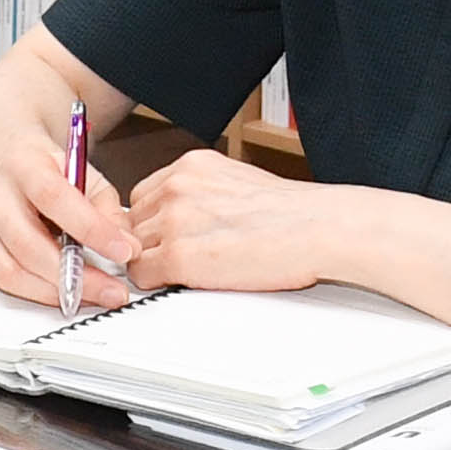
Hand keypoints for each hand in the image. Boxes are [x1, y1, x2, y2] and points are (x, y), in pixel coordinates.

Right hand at [0, 133, 141, 306]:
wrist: (4, 162)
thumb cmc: (45, 170)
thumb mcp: (85, 175)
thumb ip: (108, 209)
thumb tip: (128, 246)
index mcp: (23, 166)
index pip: (54, 199)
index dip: (91, 229)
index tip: (123, 252)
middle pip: (29, 245)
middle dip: (78, 276)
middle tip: (112, 290)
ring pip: (14, 272)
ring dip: (58, 292)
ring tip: (94, 294)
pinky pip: (5, 283)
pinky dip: (38, 294)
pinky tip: (65, 291)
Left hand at [124, 148, 330, 292]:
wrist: (317, 228)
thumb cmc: (292, 213)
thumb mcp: (236, 182)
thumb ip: (201, 194)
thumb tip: (185, 216)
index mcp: (191, 165)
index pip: (144, 195)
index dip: (154, 221)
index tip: (166, 236)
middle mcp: (177, 187)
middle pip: (133, 222)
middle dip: (151, 241)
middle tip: (180, 257)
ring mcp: (174, 220)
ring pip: (134, 249)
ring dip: (154, 263)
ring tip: (189, 270)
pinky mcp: (179, 256)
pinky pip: (142, 275)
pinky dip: (156, 283)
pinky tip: (185, 281)